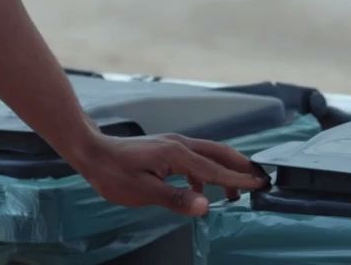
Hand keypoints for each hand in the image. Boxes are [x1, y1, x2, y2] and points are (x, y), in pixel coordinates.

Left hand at [70, 132, 267, 215]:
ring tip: (234, 190)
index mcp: (177, 154)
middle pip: (219, 153)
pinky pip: (195, 158)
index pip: (215, 169)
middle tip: (258, 179)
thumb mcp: (143, 191)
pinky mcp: (165, 148)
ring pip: (208, 154)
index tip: (258, 184)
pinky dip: (205, 172)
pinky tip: (199, 189)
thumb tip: (205, 205)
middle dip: (240, 166)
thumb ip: (176, 198)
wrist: (91, 151)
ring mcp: (172, 144)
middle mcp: (179, 144)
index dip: (238, 179)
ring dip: (224, 169)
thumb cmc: (113, 172)